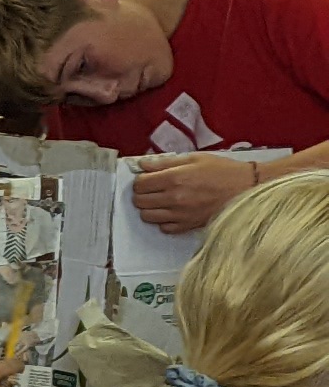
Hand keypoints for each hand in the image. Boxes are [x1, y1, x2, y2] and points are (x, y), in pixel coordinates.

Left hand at [127, 153, 264, 236]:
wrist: (247, 188)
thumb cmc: (222, 170)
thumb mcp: (194, 158)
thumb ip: (165, 162)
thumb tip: (141, 164)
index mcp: (174, 179)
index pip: (139, 184)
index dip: (141, 180)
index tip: (148, 178)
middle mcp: (174, 199)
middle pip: (140, 201)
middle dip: (142, 194)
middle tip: (153, 189)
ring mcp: (181, 215)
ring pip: (147, 217)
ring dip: (150, 208)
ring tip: (161, 201)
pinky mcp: (189, 226)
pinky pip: (164, 228)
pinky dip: (164, 221)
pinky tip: (173, 212)